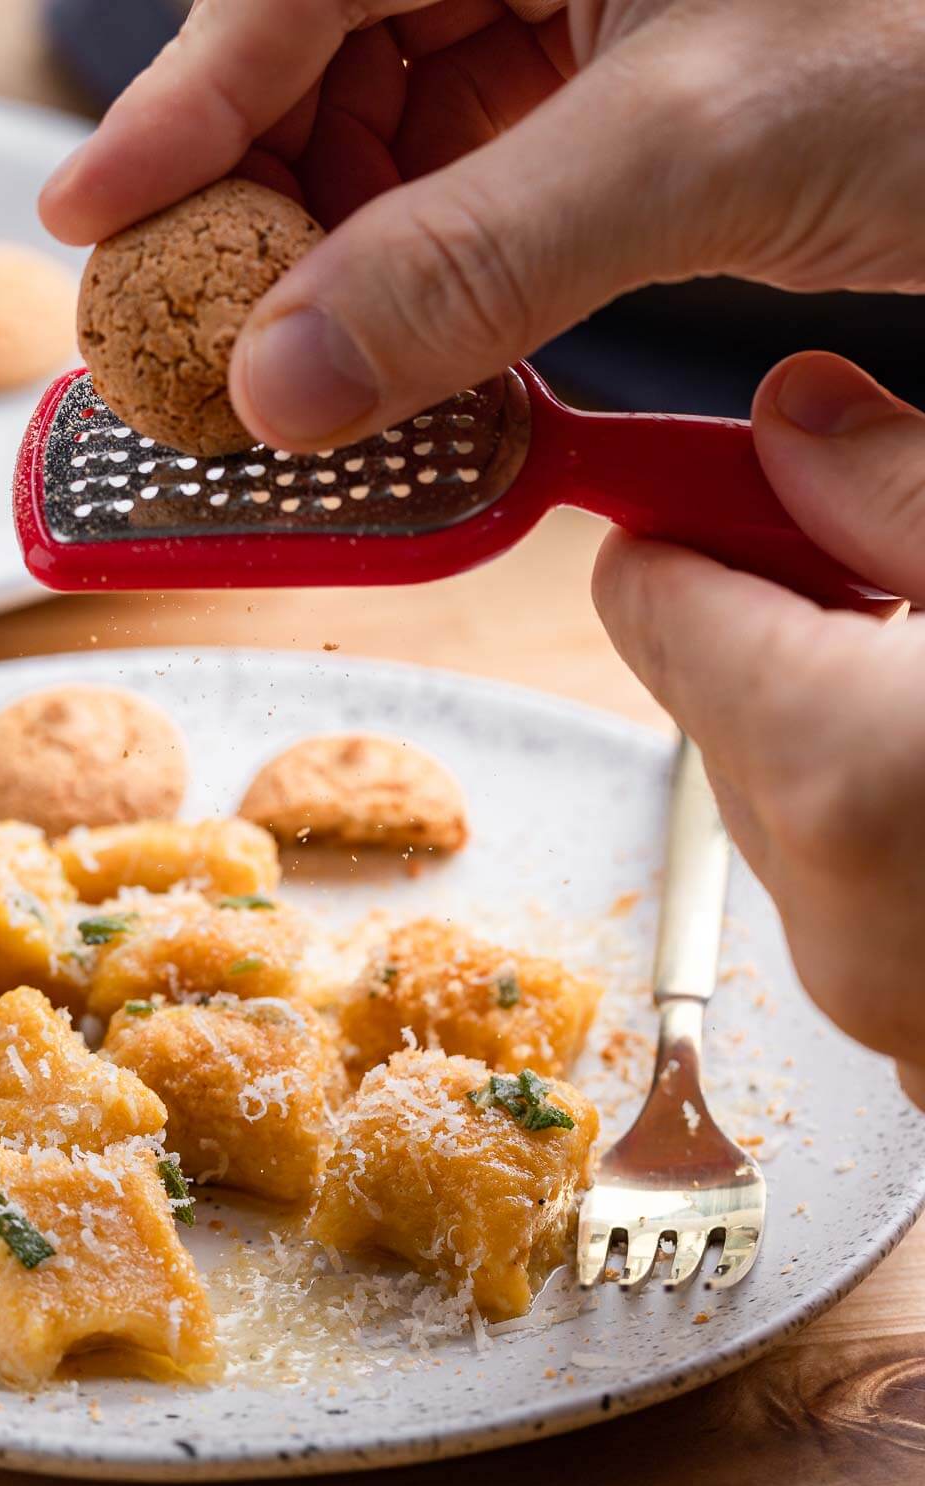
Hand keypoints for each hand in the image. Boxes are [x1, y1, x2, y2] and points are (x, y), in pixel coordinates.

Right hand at [41, 0, 924, 450]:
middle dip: (269, 205)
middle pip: (324, 60)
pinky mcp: (603, 100)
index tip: (88, 218)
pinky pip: (471, 186)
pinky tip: (420, 341)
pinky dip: (434, 274)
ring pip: (392, 134)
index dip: (180, 105)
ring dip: (348, 258)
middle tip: (217, 333)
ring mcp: (566, 16)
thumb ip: (477, 261)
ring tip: (318, 362)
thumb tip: (284, 379)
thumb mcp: (697, 144)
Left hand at [593, 350, 924, 1108]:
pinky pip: (860, 902)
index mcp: (847, 769)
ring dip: (858, 740)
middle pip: (711, 704)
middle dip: (792, 634)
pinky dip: (902, 838)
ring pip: (788, 807)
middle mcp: (832, 915)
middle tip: (909, 598)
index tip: (749, 494)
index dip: (691, 524)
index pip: (646, 600)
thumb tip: (794, 417)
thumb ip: (910, 489)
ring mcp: (883, 1008)